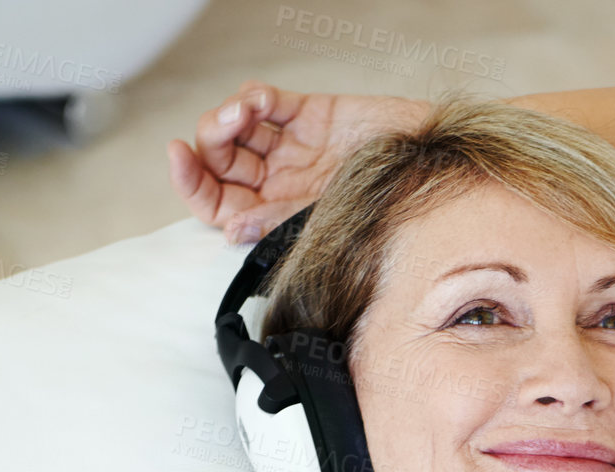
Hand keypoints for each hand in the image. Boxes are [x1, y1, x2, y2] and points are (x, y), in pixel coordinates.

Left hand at [169, 80, 430, 243]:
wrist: (437, 169)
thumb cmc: (395, 206)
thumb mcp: (331, 221)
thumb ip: (280, 224)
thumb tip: (231, 230)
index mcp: (279, 218)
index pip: (218, 204)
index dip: (191, 183)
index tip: (177, 156)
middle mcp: (281, 185)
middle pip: (219, 164)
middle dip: (208, 145)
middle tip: (222, 132)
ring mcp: (293, 149)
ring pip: (235, 130)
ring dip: (228, 117)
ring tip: (244, 114)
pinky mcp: (309, 116)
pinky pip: (266, 103)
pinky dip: (253, 98)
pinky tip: (260, 103)